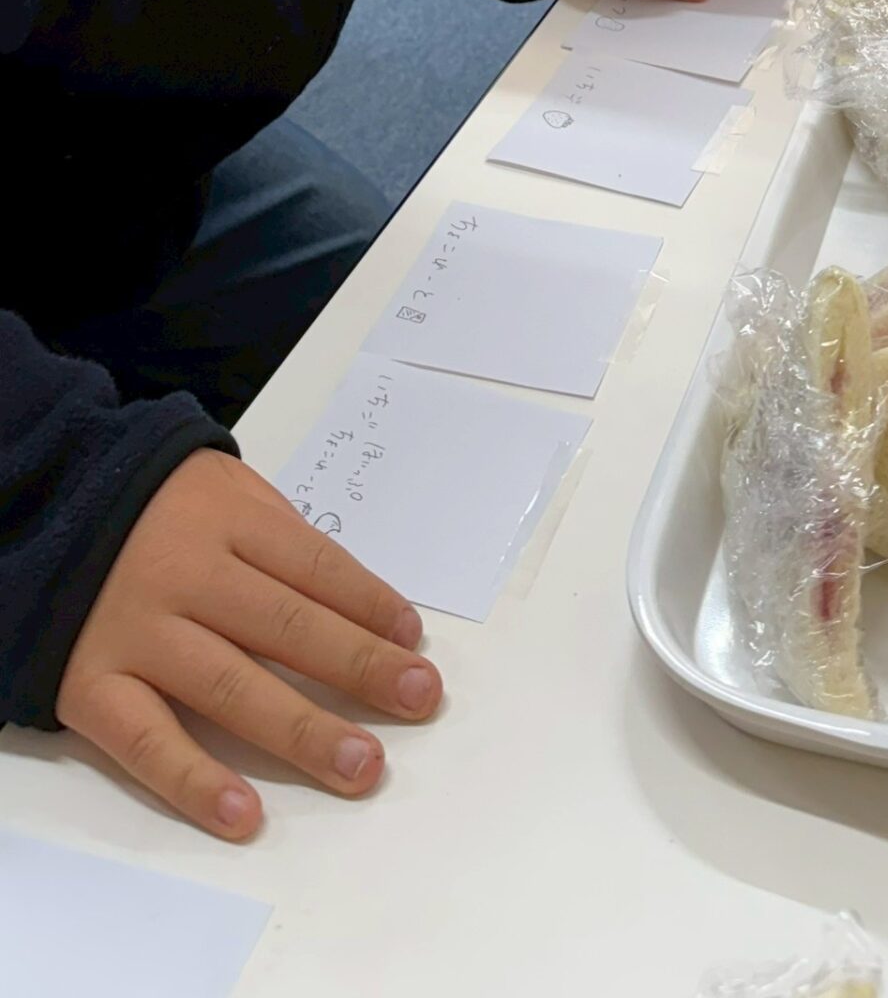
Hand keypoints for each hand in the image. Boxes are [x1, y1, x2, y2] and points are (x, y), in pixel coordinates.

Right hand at [56, 449, 441, 840]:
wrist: (50, 510)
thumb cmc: (161, 512)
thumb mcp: (229, 494)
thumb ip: (288, 545)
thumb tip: (370, 611)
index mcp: (226, 518)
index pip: (315, 566)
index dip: (370, 606)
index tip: (413, 644)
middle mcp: (185, 574)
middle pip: (286, 627)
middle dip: (360, 668)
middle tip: (418, 701)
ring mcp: (139, 633)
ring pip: (231, 687)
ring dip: (303, 732)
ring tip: (361, 766)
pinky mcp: (93, 687)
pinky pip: (148, 742)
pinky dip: (195, 781)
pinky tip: (244, 812)